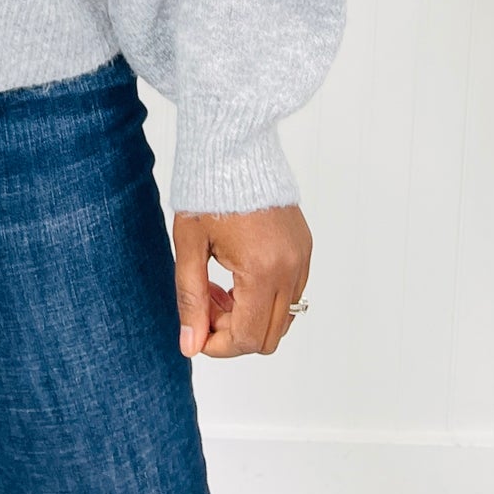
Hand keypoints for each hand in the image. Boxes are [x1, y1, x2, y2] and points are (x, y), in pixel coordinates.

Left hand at [172, 204, 311, 358]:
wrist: (233, 148)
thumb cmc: (207, 192)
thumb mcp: (189, 247)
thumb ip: (191, 299)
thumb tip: (191, 345)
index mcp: (262, 270)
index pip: (248, 337)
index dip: (218, 345)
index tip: (196, 330)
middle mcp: (291, 269)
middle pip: (269, 336)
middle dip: (234, 331)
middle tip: (206, 303)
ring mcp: (302, 258)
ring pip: (283, 318)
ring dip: (250, 315)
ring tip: (220, 285)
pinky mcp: (304, 248)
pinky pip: (291, 293)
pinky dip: (265, 296)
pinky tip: (237, 272)